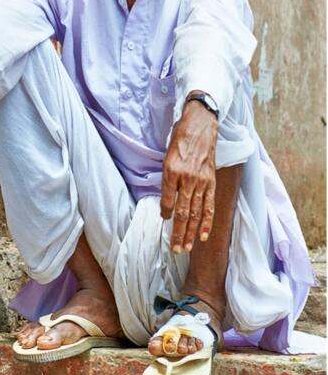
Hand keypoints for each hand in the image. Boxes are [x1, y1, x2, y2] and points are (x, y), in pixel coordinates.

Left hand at [160, 100, 217, 251]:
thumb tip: (167, 202)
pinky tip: (203, 236)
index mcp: (172, 171)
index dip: (166, 214)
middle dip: (179, 233)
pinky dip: (206, 223)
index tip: (164, 222)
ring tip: (186, 248)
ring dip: (191, 233)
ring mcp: (202, 182)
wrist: (201, 125)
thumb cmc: (180, 139)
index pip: (168, 200)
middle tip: (175, 249)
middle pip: (183, 212)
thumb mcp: (167, 156)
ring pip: (196, 213)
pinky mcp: (211, 183)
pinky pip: (209, 207)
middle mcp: (187, 178)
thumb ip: (167, 179)